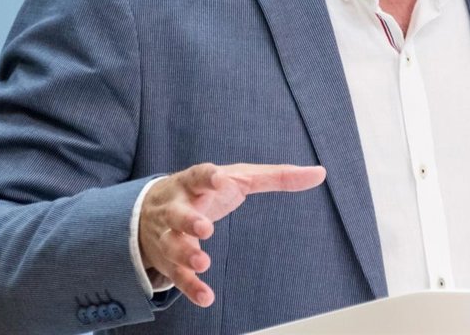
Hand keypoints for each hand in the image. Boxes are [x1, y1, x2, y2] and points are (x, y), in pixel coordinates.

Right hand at [138, 162, 325, 306]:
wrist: (149, 209)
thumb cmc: (205, 189)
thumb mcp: (239, 178)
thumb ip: (278, 176)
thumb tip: (320, 173)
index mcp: (195, 182)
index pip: (199, 175)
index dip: (209, 177)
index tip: (220, 179)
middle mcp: (177, 207)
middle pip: (178, 213)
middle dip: (189, 220)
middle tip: (205, 229)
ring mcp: (169, 234)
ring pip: (172, 245)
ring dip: (186, 254)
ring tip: (203, 262)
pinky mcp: (168, 259)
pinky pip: (177, 275)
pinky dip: (190, 287)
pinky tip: (206, 297)